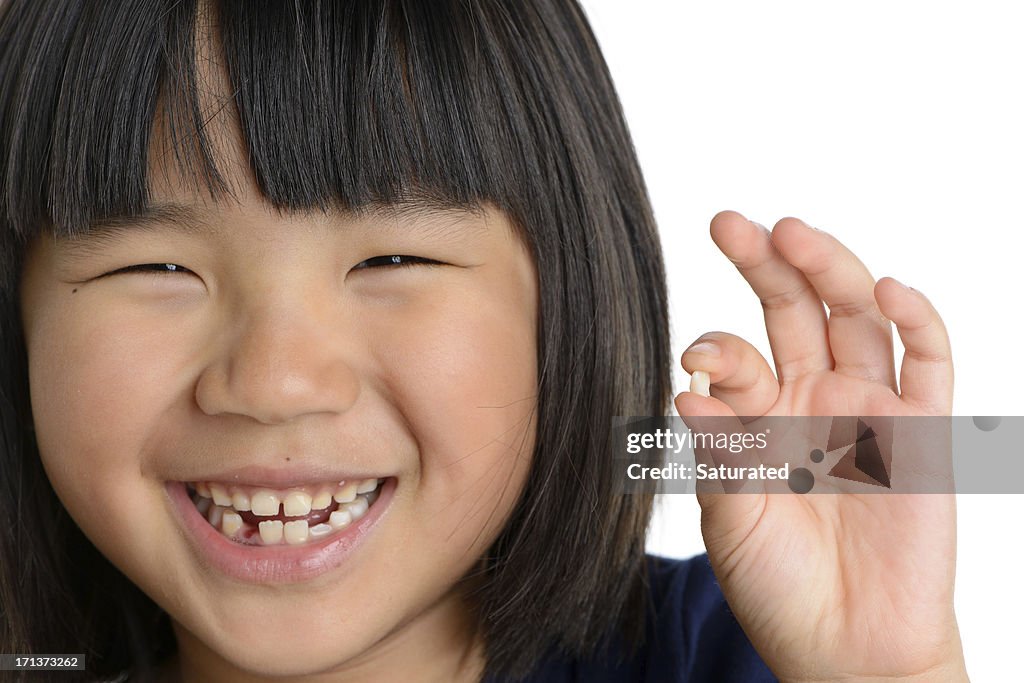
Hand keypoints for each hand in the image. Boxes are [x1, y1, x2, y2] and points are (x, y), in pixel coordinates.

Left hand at [674, 211, 968, 681]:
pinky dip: (916, 319)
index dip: (716, 347)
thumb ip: (718, 451)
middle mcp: (811, 397)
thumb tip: (688, 390)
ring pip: (855, 317)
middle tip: (728, 224)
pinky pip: (929, 360)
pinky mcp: (923, 427)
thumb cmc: (777, 582)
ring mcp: (869, 406)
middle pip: (792, 310)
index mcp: (758, 415)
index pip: (736, 354)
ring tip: (794, 234)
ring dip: (830, 269)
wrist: (847, 644)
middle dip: (764, 264)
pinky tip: (888, 287)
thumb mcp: (729, 516)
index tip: (697, 358)